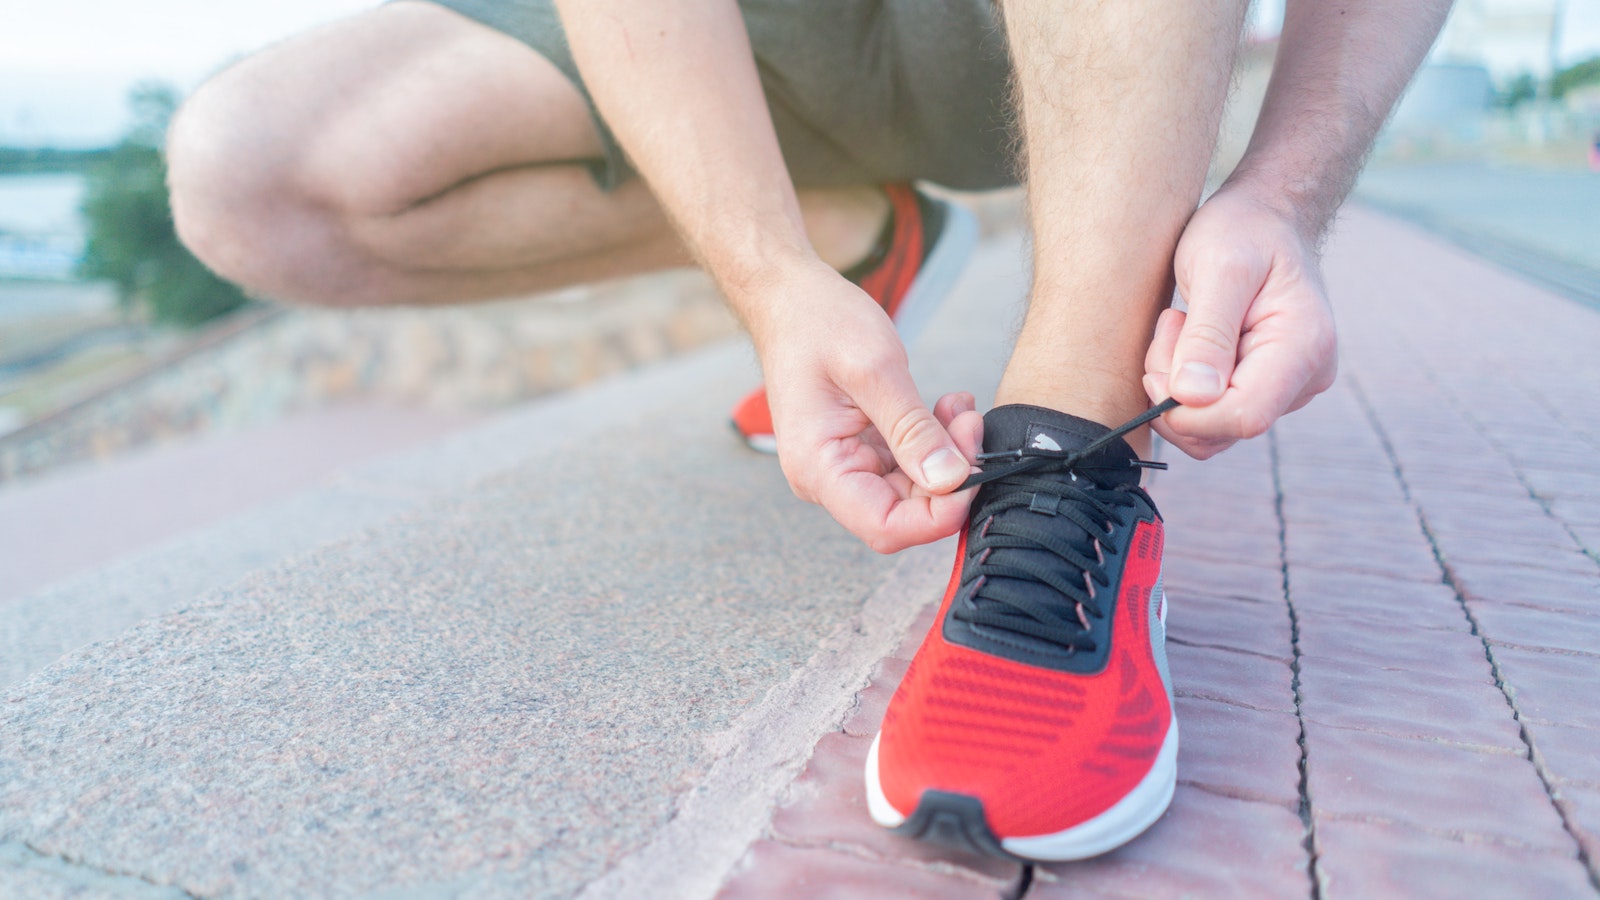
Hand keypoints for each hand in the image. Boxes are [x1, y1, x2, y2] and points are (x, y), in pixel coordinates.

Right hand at [748, 261, 983, 552]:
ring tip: (959, 408)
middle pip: (905, 511)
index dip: (938, 514)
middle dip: (949, 475)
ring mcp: (844, 465)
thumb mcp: (875, 370)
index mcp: (818, 468)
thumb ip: (913, 430)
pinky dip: (935, 441)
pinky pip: (908, 464)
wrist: (790, 297)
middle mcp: (827, 478)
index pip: (886, 527)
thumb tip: (952, 480)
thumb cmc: (818, 323)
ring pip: (913, 489)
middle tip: (970, 423)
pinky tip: (947, 408)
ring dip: (947, 454)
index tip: (973, 470)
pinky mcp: (861, 449)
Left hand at [1143, 184, 1337, 458]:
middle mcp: (1305, 377)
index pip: (1243, 417)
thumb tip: (1192, 398)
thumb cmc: (1244, 230)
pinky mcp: (1263, 388)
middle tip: (1170, 327)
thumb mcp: (1219, 267)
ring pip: (1212, 428)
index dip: (1187, 410)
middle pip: (1223, 428)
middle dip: (1175, 393)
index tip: (1158, 366)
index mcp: (1304, 347)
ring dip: (1175, 388)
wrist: (1265, 217)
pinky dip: (1185, 387)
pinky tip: (1186, 342)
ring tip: (1180, 326)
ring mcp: (1286, 388)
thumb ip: (1207, 335)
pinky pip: (1212, 414)